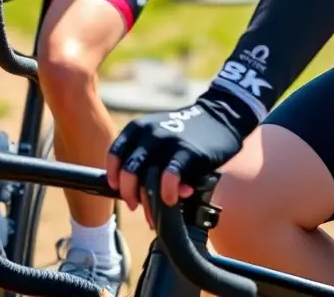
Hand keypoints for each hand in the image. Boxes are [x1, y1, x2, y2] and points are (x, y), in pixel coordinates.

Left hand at [106, 87, 255, 221]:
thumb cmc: (185, 133)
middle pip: (129, 172)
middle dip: (130, 194)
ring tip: (154, 215)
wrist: (219, 117)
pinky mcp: (187, 152)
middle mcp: (149, 133)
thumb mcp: (158, 135)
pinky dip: (168, 193)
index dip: (114, 176)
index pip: (115, 154)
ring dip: (149, 203)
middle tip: (136, 206)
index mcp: (138, 127)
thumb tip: (134, 193)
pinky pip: (170, 178)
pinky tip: (172, 200)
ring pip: (147, 179)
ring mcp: (168, 142)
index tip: (118, 189)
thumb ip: (145, 158)